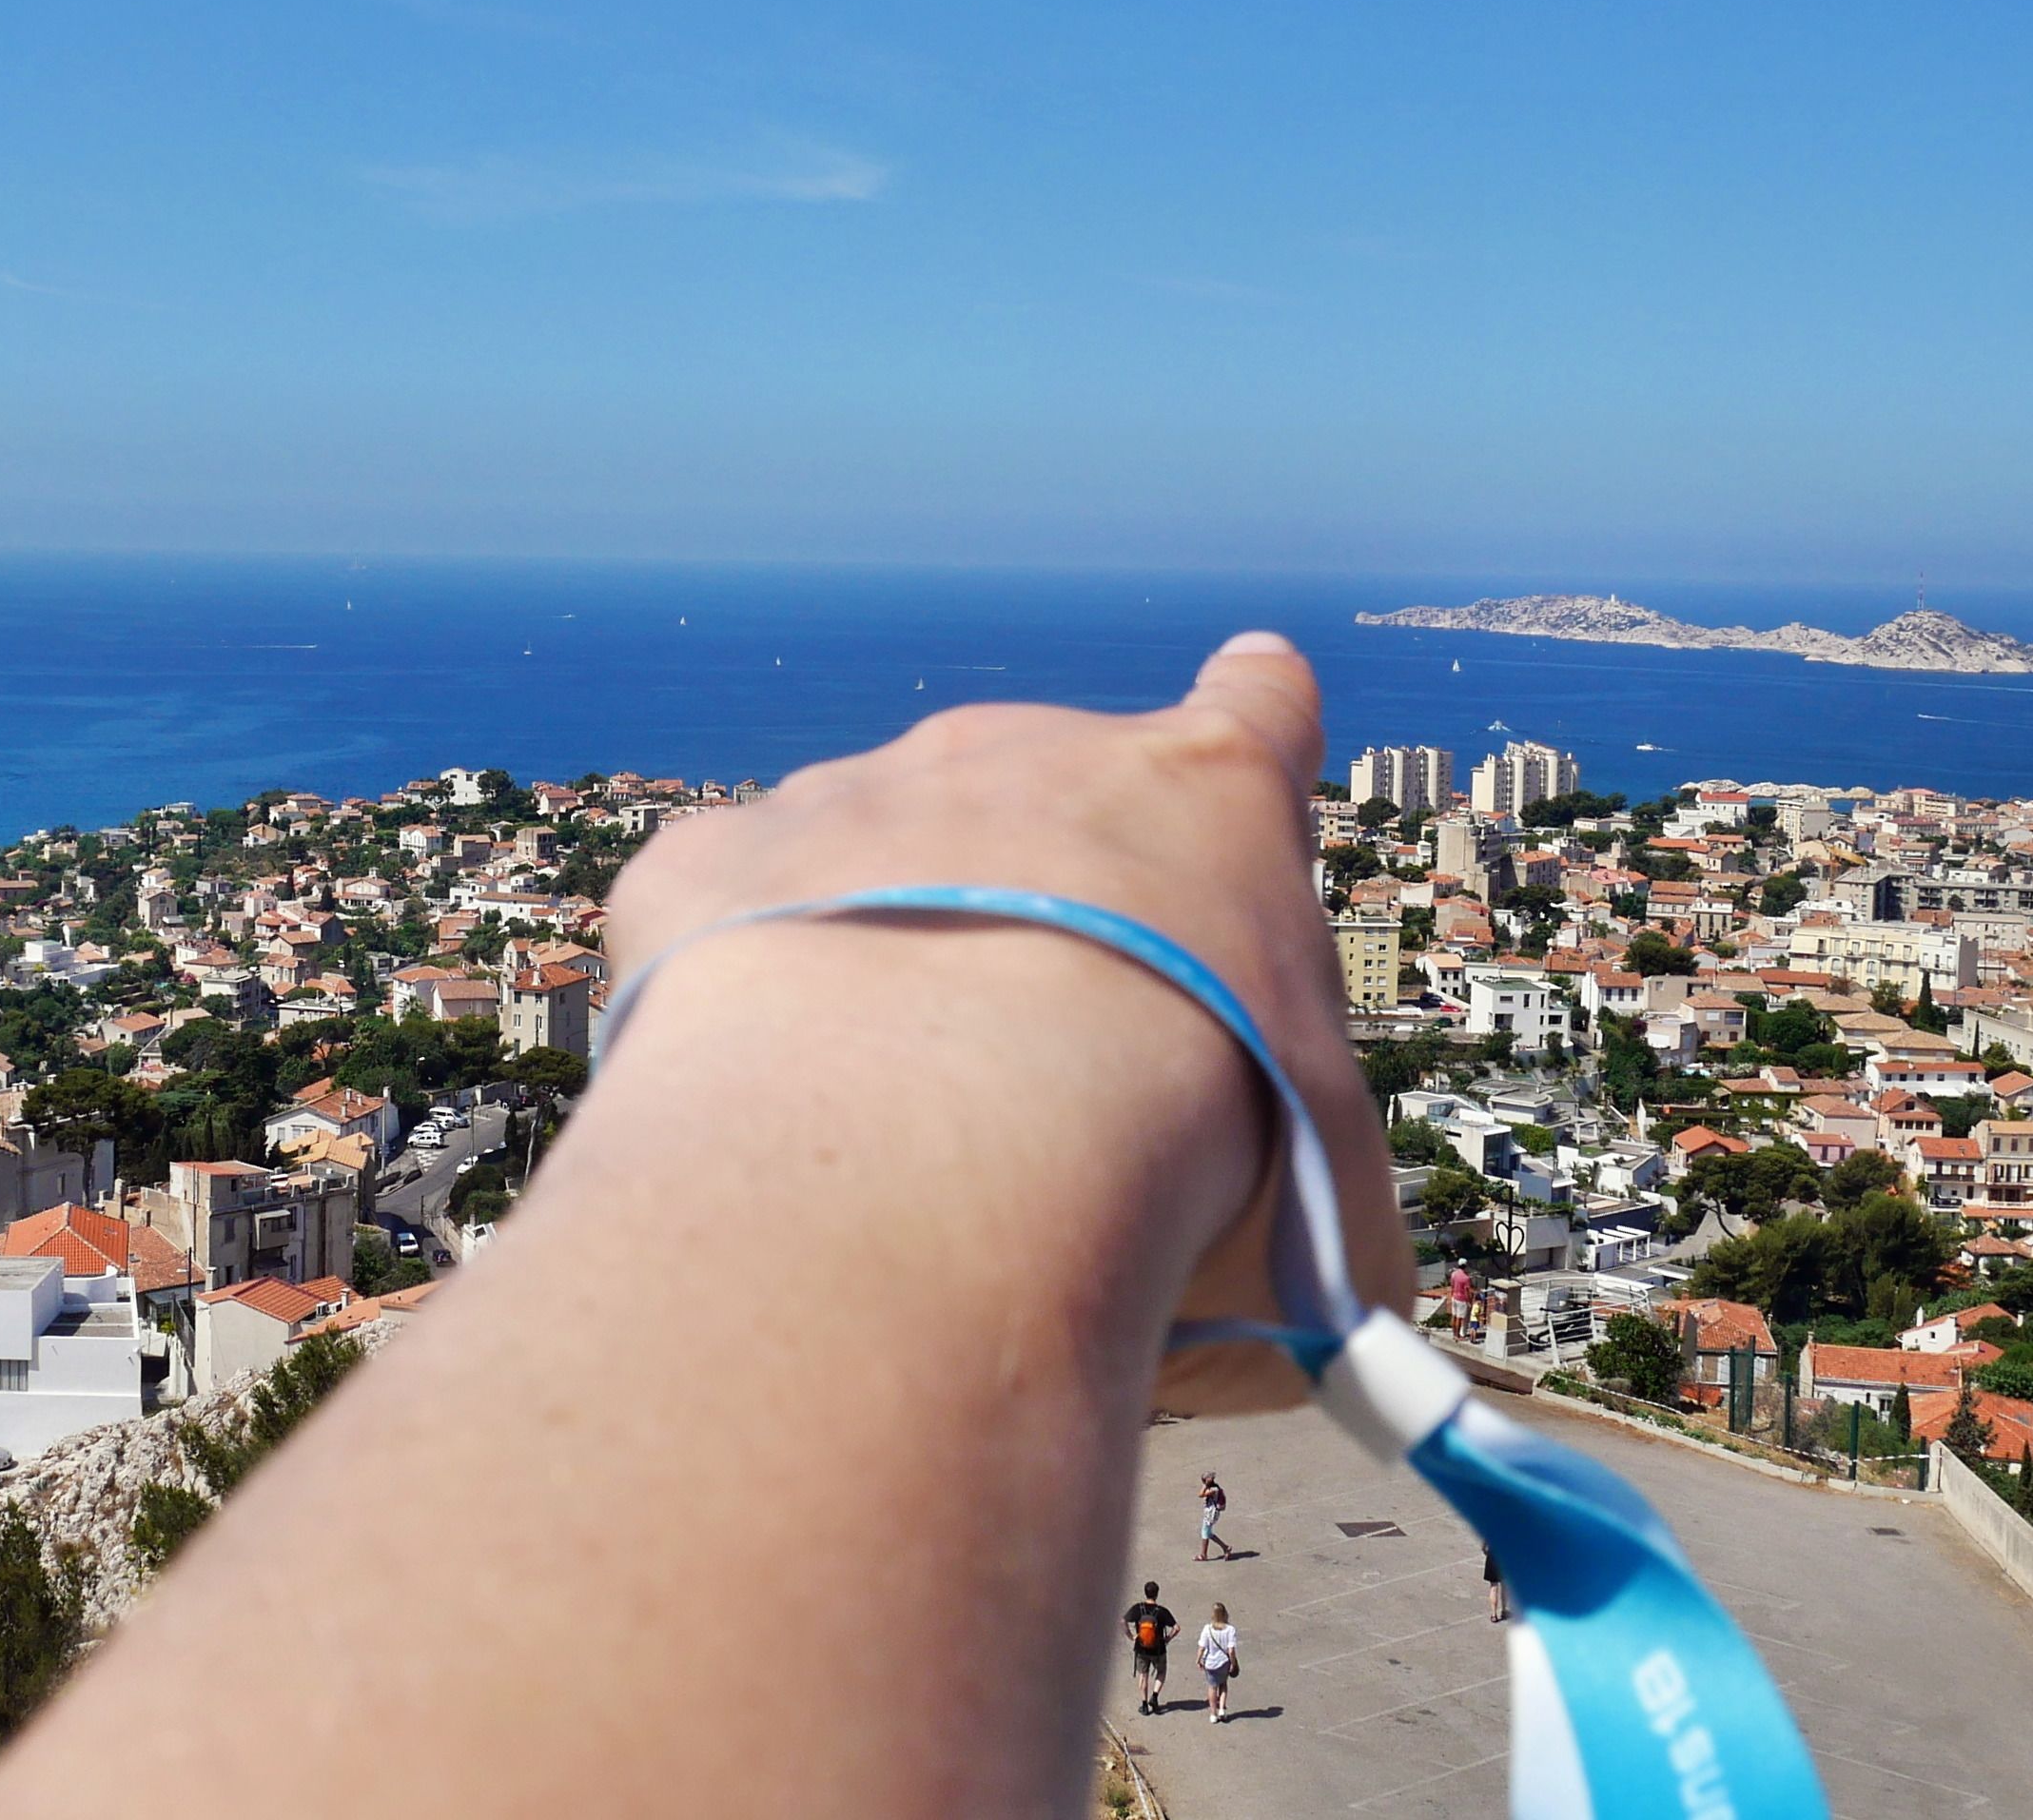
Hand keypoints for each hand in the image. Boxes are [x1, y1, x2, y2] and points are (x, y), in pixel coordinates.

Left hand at [601, 632, 1415, 1414]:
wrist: (937, 1154)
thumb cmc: (1176, 1176)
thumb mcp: (1325, 1227)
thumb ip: (1317, 1218)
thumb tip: (1317, 1320)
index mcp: (1208, 801)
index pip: (1258, 712)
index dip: (1257, 732)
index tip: (1250, 728)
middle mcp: (1021, 756)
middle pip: (1042, 805)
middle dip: (1045, 926)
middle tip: (1037, 1096)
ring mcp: (853, 795)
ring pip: (869, 864)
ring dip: (881, 973)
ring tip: (888, 1142)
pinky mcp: (707, 866)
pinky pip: (720, 922)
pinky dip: (737, 1010)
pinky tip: (764, 1124)